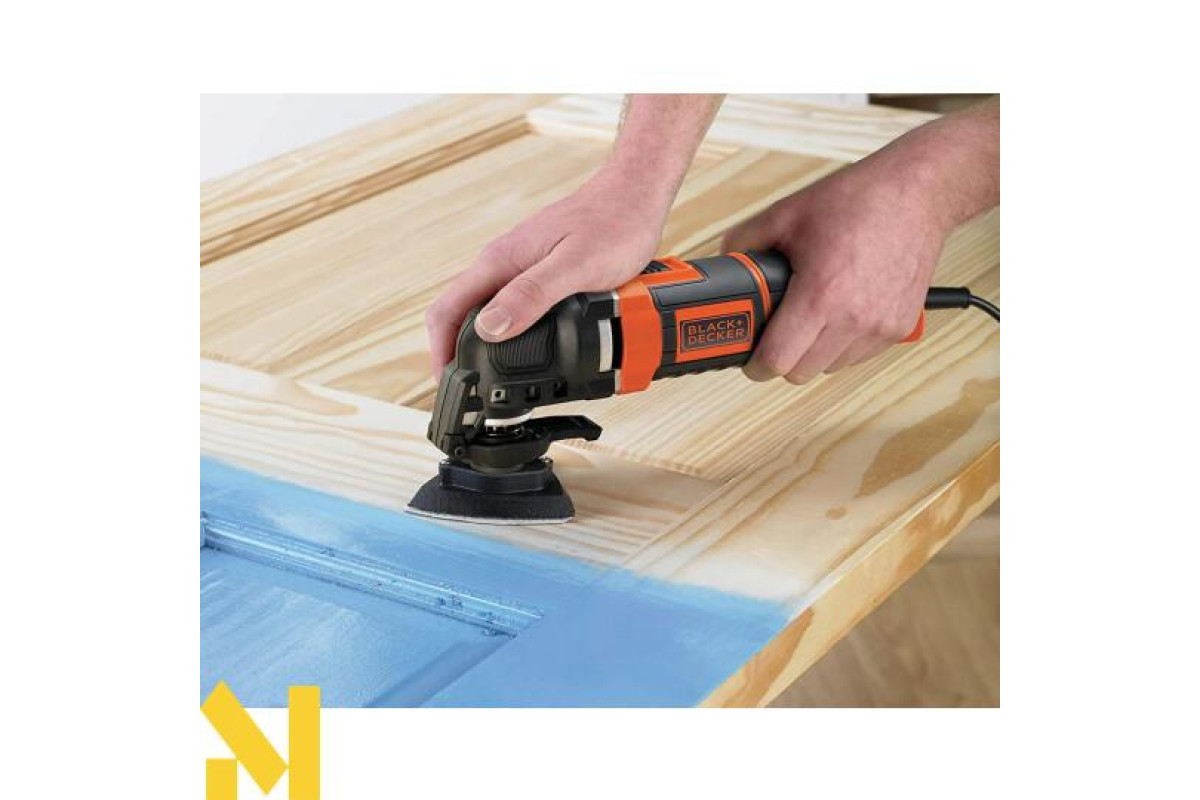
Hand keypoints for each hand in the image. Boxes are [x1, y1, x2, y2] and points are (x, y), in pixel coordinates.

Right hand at [425, 167, 665, 374]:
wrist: (634, 196)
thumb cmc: (612, 224)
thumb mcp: (575, 266)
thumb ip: (532, 295)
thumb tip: (489, 328)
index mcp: (499, 261)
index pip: (447, 310)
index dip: (441, 353)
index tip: (450, 386)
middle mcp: (503, 264)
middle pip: (460, 315)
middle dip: (457, 355)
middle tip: (471, 394)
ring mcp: (520, 268)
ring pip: (485, 312)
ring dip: (482, 347)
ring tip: (491, 380)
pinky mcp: (539, 272)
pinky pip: (512, 306)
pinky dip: (509, 334)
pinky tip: (525, 350)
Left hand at [723, 160, 948, 383]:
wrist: (916, 194)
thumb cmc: (857, 201)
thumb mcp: (786, 214)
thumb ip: (745, 242)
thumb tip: (726, 264)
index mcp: (821, 294)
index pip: (778, 360)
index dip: (756, 364)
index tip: (751, 358)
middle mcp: (854, 318)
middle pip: (801, 372)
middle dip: (783, 357)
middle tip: (777, 334)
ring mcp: (880, 327)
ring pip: (830, 367)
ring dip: (815, 352)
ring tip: (813, 316)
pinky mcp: (899, 327)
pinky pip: (858, 356)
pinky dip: (843, 344)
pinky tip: (840, 312)